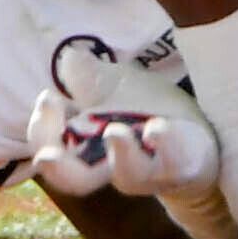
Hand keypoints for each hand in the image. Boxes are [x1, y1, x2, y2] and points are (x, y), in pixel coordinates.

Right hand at [26, 42, 237, 238]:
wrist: (196, 136)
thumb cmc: (145, 111)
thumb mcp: (113, 84)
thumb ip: (86, 75)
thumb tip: (68, 58)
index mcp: (88, 145)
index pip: (51, 149)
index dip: (41, 132)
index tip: (48, 98)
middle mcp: (113, 163)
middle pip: (76, 179)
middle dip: (58, 168)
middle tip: (46, 156)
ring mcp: (150, 166)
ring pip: (129, 175)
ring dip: (121, 153)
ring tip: (114, 132)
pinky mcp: (183, 163)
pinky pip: (173, 161)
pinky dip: (164, 143)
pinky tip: (158, 127)